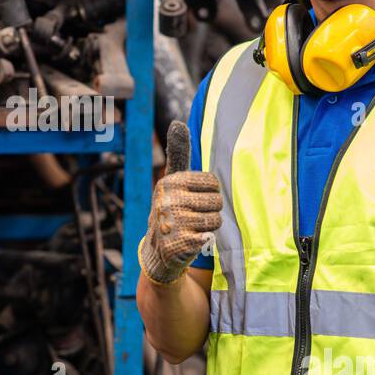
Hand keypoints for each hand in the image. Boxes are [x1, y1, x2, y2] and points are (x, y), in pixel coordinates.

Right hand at [138, 120, 222, 286]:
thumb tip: (177, 123)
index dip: (210, 193)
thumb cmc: (172, 211)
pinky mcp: (178, 244)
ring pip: (216, 219)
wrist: (158, 251)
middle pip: (216, 201)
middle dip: (211, 210)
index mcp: (169, 182)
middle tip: (194, 217)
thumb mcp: (172, 182)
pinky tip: (192, 241)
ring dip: (209, 226)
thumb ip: (178, 153)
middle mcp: (167, 201)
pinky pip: (210, 237)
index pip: (212, 182)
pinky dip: (205, 240)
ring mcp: (172, 223)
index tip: (196, 199)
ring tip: (194, 228)